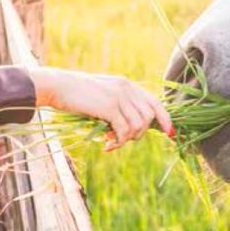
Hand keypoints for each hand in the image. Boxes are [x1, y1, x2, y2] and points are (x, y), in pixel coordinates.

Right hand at [29, 67, 172, 150]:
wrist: (58, 86)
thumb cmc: (76, 95)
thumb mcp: (102, 96)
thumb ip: (118, 105)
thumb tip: (129, 127)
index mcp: (127, 85)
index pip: (155, 102)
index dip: (165, 119)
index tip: (171, 133)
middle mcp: (127, 88)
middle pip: (148, 118)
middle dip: (138, 134)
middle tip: (120, 140)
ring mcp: (119, 97)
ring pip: (138, 126)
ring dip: (126, 140)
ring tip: (110, 142)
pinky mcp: (110, 107)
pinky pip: (124, 131)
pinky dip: (118, 142)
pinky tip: (106, 145)